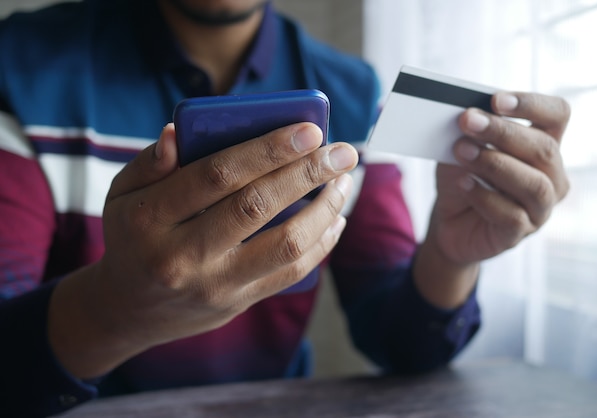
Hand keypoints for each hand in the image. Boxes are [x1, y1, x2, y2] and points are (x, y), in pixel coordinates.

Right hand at [48, 122, 357, 377]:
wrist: (129, 308)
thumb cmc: (132, 236)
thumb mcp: (122, 195)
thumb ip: (149, 163)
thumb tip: (178, 132)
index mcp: (150, 217)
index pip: (216, 175)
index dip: (267, 150)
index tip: (309, 130)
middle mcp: (183, 255)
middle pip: (256, 206)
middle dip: (307, 173)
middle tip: (343, 151)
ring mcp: (215, 284)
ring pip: (284, 244)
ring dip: (324, 209)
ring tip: (344, 182)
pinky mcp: (239, 302)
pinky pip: (291, 274)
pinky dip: (321, 244)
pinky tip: (335, 218)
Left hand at [430, 91, 569, 264]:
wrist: (447, 220)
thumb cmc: (463, 176)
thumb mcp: (462, 146)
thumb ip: (471, 130)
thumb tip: (469, 113)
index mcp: (545, 144)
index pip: (557, 115)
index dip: (531, 104)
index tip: (496, 100)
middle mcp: (552, 176)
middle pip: (543, 149)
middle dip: (502, 132)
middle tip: (468, 120)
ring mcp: (540, 208)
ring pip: (533, 184)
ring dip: (494, 164)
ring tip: (462, 151)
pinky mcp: (520, 233)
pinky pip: (512, 215)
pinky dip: (484, 196)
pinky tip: (464, 183)